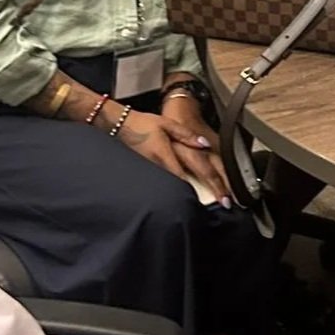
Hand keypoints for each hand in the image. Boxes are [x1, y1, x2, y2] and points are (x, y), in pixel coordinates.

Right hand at [114, 109, 231, 206]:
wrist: (117, 127)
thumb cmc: (141, 125)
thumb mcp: (167, 124)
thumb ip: (186, 135)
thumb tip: (204, 143)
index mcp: (165, 155)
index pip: (185, 177)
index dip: (200, 188)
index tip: (216, 197)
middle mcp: (157, 167)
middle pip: (180, 187)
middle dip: (198, 198)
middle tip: (218, 205)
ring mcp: (150, 172)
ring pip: (171, 188)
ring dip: (186, 197)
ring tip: (201, 210)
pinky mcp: (145, 174)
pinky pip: (163, 184)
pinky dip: (174, 191)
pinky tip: (181, 199)